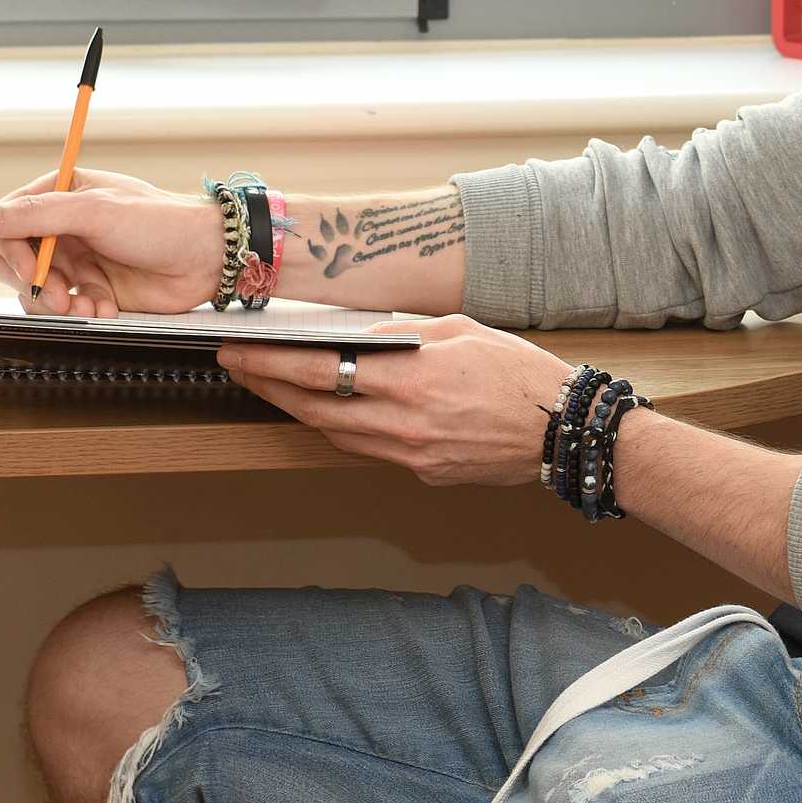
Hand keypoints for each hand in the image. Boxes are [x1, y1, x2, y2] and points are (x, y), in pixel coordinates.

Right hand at [0, 167, 223, 316]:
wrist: (207, 258)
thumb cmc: (161, 222)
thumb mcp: (96, 211)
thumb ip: (37, 215)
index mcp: (59, 194)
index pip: (5, 221)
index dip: (12, 249)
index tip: (33, 270)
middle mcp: (62, 227)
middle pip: (12, 259)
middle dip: (34, 283)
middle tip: (60, 297)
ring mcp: (75, 259)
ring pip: (35, 288)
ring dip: (59, 302)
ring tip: (91, 304)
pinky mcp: (91, 288)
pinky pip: (64, 306)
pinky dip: (82, 311)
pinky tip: (107, 307)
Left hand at [218, 315, 573, 487]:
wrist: (564, 430)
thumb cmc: (519, 373)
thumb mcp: (461, 330)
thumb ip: (405, 333)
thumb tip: (359, 335)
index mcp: (412, 379)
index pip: (320, 371)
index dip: (270, 363)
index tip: (238, 351)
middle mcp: (404, 423)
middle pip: (315, 410)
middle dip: (269, 388)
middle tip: (237, 368)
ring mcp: (412, 454)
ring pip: (336, 435)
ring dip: (300, 412)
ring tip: (275, 388)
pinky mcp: (425, 472)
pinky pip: (370, 450)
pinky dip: (344, 430)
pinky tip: (334, 412)